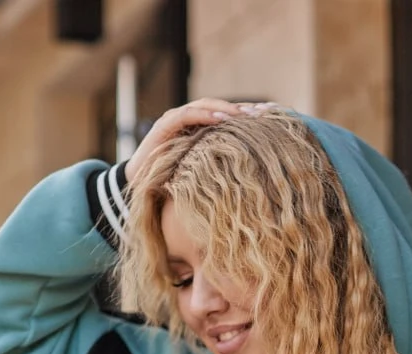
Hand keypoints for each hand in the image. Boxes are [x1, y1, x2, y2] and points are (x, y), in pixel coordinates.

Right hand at [125, 98, 277, 184]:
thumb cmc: (172, 186)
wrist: (139, 188)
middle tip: (265, 113)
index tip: (272, 120)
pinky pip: (186, 115)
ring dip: (226, 109)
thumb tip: (254, 185)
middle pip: (221, 109)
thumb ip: (221, 173)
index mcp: (202, 132)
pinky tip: (220, 119)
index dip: (248, 118)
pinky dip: (203, 114)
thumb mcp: (203, 179)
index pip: (228, 119)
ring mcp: (177, 121)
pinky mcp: (164, 126)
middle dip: (243, 110)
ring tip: (245, 114)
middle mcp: (191, 122)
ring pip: (205, 106)